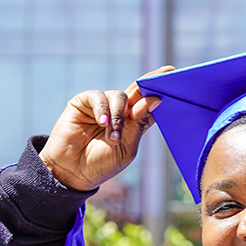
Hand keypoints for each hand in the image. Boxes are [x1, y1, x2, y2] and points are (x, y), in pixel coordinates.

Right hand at [39, 66, 173, 189]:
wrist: (72, 172)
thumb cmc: (100, 164)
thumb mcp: (126, 148)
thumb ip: (139, 124)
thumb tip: (154, 99)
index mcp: (133, 124)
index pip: (150, 104)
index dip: (160, 91)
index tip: (173, 75)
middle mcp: (119, 111)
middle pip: (138, 91)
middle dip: (150, 82)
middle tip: (164, 74)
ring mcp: (102, 106)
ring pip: (120, 97)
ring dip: (118, 117)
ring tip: (112, 138)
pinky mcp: (84, 103)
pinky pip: (99, 97)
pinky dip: (103, 110)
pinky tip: (102, 124)